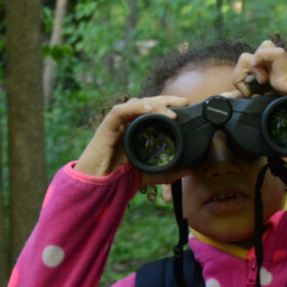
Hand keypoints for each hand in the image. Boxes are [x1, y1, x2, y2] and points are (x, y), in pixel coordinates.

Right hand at [77, 95, 193, 187]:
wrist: (97, 186)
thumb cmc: (118, 178)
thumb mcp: (149, 174)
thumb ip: (168, 172)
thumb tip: (190, 170)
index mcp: (134, 130)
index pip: (152, 111)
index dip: (168, 106)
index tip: (186, 105)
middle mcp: (125, 123)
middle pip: (146, 103)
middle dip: (166, 100)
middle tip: (184, 102)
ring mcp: (116, 123)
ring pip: (136, 104)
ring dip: (155, 105)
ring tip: (172, 112)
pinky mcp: (107, 126)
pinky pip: (121, 110)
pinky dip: (136, 107)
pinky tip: (150, 110)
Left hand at [232, 40, 286, 161]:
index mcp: (272, 91)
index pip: (246, 79)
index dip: (235, 86)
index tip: (225, 99)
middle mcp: (272, 78)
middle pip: (243, 64)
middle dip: (239, 79)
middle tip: (250, 96)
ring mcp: (278, 71)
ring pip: (249, 56)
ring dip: (249, 70)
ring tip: (262, 86)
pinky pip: (269, 51)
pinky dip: (264, 61)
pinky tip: (269, 80)